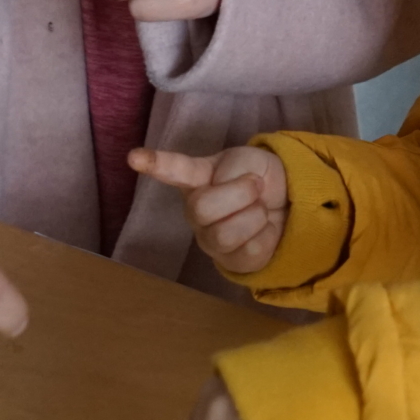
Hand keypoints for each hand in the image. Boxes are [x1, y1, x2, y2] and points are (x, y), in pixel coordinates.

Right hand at [130, 145, 287, 273]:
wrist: (285, 202)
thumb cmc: (257, 178)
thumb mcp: (248, 160)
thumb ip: (234, 168)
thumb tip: (224, 189)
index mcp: (196, 179)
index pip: (172, 170)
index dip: (154, 164)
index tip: (133, 157)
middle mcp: (194, 211)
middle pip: (202, 208)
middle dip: (240, 193)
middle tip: (256, 185)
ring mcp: (210, 239)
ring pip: (225, 234)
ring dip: (255, 215)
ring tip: (259, 207)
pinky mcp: (232, 261)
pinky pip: (250, 251)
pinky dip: (267, 234)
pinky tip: (264, 228)